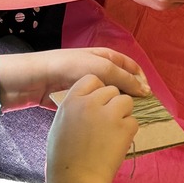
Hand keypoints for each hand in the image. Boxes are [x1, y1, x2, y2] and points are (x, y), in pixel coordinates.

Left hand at [0, 45, 147, 109]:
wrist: (34, 80)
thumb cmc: (67, 67)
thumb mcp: (100, 68)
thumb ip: (124, 78)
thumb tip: (145, 91)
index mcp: (105, 57)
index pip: (131, 68)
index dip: (141, 80)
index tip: (149, 97)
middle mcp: (99, 71)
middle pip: (122, 83)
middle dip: (131, 96)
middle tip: (140, 112)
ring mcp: (88, 87)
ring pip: (108, 98)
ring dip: (116, 108)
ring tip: (124, 121)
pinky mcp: (78, 101)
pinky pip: (95, 108)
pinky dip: (101, 115)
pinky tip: (107, 125)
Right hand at [44, 73, 137, 182]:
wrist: (76, 181)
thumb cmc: (64, 158)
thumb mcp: (60, 125)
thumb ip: (75, 108)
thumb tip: (90, 101)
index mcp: (71, 101)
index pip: (91, 79)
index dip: (97, 90)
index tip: (97, 104)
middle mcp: (90, 103)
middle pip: (111, 89)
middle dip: (111, 103)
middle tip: (106, 123)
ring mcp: (109, 114)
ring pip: (126, 101)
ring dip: (123, 113)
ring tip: (112, 132)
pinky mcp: (125, 127)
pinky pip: (133, 121)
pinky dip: (128, 130)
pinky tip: (116, 143)